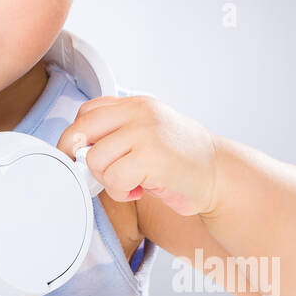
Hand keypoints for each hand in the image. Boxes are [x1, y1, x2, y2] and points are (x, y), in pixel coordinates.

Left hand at [56, 95, 219, 216]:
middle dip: (81, 158)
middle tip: (99, 174)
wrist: (220, 174)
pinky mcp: (151, 158)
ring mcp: (145, 132)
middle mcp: (139, 112)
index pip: (87, 112)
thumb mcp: (148, 132)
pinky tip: (139, 191)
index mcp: (137, 104)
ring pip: (95, 159)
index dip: (79, 138)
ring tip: (130, 183)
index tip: (84, 157)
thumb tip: (76, 149)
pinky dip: (121, 192)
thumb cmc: (181, 160)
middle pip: (81, 130)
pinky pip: (113, 179)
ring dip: (107, 180)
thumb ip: (117, 132)